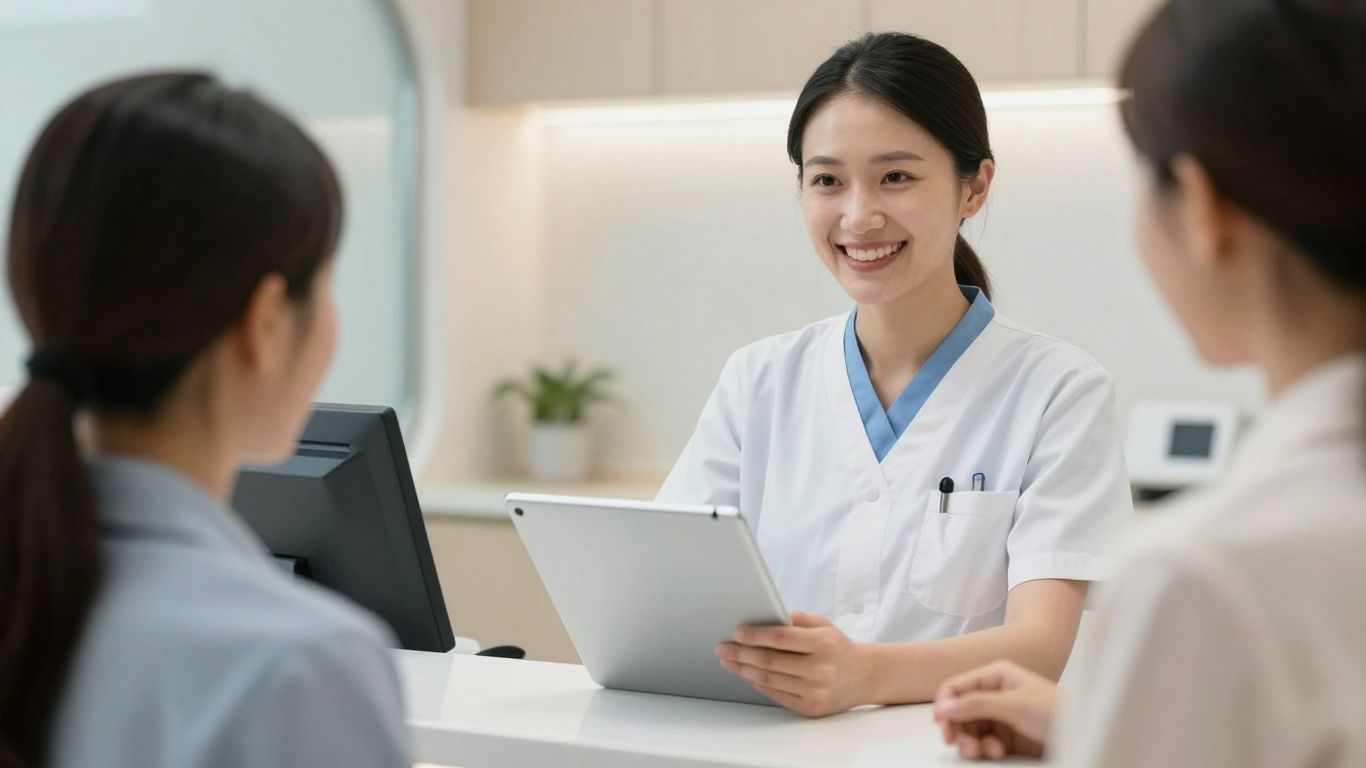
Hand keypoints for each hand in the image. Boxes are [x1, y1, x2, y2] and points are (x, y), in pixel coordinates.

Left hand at [714, 612, 871, 717]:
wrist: (865, 677)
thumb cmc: (838, 647)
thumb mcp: (824, 625)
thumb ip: (797, 620)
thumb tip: (765, 616)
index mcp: (823, 643)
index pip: (781, 638)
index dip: (755, 635)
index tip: (736, 632)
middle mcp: (820, 669)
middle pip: (770, 661)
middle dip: (741, 653)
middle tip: (722, 648)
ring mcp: (815, 691)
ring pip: (769, 680)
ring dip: (743, 670)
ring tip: (728, 661)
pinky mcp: (810, 708)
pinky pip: (776, 695)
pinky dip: (758, 684)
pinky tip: (746, 674)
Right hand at [932, 660, 1059, 760]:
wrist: (1085, 734)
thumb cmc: (1057, 710)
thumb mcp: (1013, 705)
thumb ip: (976, 704)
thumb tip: (944, 706)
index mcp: (995, 676)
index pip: (957, 687)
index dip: (945, 705)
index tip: (941, 725)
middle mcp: (995, 694)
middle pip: (960, 712)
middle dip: (959, 729)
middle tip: (960, 745)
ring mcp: (1001, 716)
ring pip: (970, 730)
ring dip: (972, 742)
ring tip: (981, 752)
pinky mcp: (1007, 736)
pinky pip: (984, 742)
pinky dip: (985, 749)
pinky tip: (996, 752)